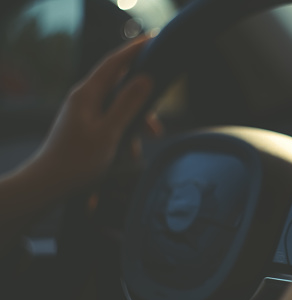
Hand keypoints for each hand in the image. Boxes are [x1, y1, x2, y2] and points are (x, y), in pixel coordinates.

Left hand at [30, 36, 155, 192]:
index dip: (135, 49)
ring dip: (136, 121)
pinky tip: (131, 153)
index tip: (153, 39)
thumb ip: (128, 104)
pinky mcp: (86, 127)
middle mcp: (84, 98)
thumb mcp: (109, 132)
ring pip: (119, 106)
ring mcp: (84, 113)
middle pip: (120, 85)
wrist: (49, 185)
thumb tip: (145, 78)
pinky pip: (112, 121)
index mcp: (87, 94)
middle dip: (143, 99)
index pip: (114, 62)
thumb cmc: (77, 160)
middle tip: (159, 116)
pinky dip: (125, 132)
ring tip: (149, 140)